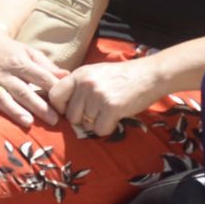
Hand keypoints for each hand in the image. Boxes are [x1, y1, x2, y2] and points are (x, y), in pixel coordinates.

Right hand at [0, 27, 69, 126]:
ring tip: (28, 122)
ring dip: (15, 110)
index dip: (53, 89)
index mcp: (20, 63)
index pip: (40, 77)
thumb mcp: (31, 53)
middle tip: (53, 120)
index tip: (65, 102)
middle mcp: (5, 73)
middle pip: (23, 91)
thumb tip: (67, 76)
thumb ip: (48, 67)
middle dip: (38, 106)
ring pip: (4, 98)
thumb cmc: (12, 51)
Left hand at [48, 57, 166, 136]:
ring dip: (97, 123)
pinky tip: (116, 117)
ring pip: (85, 125)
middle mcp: (85, 84)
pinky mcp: (111, 108)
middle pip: (70, 116)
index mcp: (79, 74)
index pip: (54, 96)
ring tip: (109, 111)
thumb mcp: (95, 73)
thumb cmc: (121, 76)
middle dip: (83, 119)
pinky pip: (99, 130)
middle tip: (98, 112)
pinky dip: (108, 128)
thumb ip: (77, 85)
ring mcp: (98, 96)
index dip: (61, 107)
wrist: (150, 75)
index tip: (71, 110)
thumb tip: (57, 103)